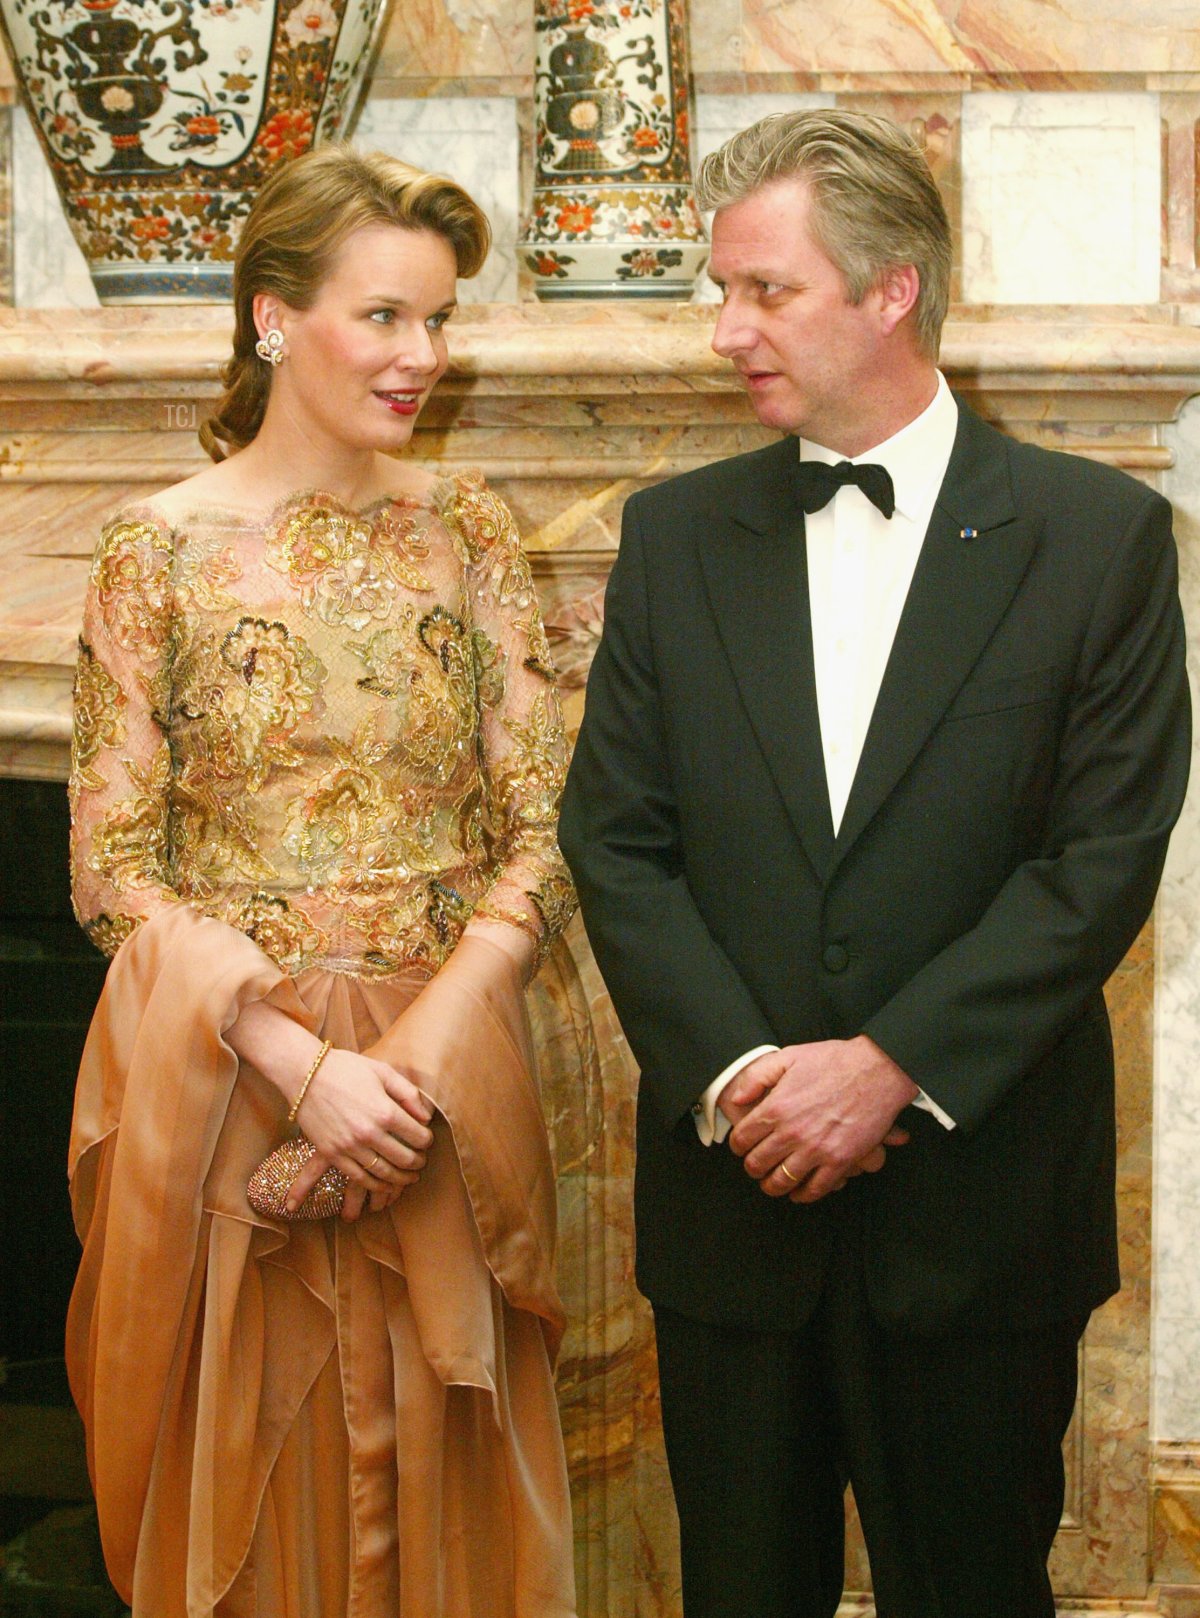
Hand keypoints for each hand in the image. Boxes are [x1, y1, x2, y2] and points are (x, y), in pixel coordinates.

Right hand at [226, 1001, 434, 1219]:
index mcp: (385, 1111)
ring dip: (400, 1179)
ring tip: (408, 1178)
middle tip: (422, 1162)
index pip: (418, 1136)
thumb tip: (426, 1117)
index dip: (427, 1141)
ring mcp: (349, 1146)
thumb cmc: (346, 1069)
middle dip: (418, 1162)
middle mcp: (369, 1133)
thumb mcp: (383, 1072)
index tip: (427, 1140)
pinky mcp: (331, 1154)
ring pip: (383, 1173)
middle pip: (404, 1158)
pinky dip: (375, 1185)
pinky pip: (358, 1178)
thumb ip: (408, 1093)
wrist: (304, 1074)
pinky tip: (384, 1184)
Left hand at [724, 1037, 917, 1204]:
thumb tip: (737, 1099)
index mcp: (776, 1108)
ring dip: (773, 1185)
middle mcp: (792, 1132)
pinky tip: (799, 1192)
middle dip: (752, 1168)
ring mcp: (816, 1149)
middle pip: (757, 1165)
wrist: (877, 1070)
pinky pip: (815, 1189)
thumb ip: (756, 1077)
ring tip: (773, 1182)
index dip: (738, 1146)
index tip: (743, 1147)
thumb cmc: (834, 1061)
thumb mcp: (788, 1056)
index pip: (742, 1140)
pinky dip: (803, 1195)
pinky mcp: (840, 1161)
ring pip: (781, 1182)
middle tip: (756, 1166)